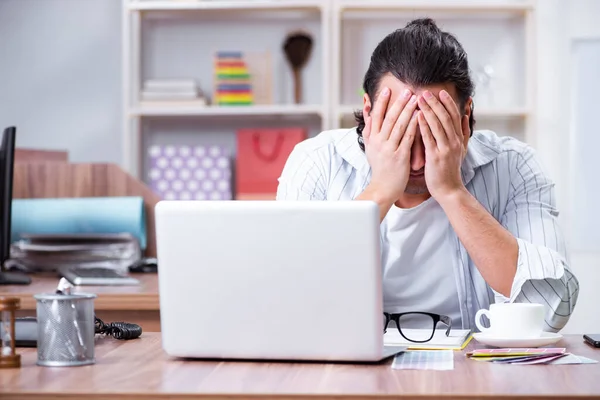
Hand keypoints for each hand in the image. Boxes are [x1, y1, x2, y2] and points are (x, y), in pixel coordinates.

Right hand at [363, 87, 418, 202]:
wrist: (382, 188)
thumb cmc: (379, 168)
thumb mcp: (370, 147)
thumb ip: (369, 128)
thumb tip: (367, 110)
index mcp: (371, 139)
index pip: (376, 116)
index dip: (381, 102)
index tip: (387, 90)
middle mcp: (378, 142)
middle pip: (388, 118)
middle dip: (398, 103)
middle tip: (407, 90)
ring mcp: (389, 149)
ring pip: (398, 125)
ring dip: (407, 110)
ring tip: (416, 98)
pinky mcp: (399, 156)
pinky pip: (407, 138)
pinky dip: (413, 125)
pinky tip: (420, 116)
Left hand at [417, 90, 468, 200]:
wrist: (449, 190)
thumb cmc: (451, 170)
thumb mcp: (462, 149)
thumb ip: (464, 132)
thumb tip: (466, 115)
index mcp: (459, 139)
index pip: (454, 116)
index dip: (448, 103)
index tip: (440, 92)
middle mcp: (454, 141)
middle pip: (446, 117)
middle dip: (436, 103)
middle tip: (426, 91)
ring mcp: (445, 149)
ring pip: (438, 125)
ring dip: (429, 110)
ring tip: (419, 99)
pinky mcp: (436, 157)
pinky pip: (429, 138)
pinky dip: (424, 126)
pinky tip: (417, 116)